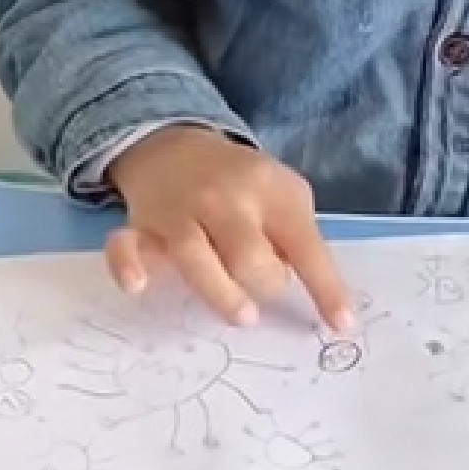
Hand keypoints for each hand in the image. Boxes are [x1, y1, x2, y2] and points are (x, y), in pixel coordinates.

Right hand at [105, 125, 350, 330]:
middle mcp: (225, 199)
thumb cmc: (242, 184)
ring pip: (196, 258)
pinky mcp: (141, 226)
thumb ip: (295, 238)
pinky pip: (127, 246)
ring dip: (221, 293)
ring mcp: (179, 212)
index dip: (325, 288)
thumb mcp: (282, 195)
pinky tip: (138, 286)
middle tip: (265, 287)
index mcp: (270, 191)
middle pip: (248, 256)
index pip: (305, 246)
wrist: (174, 144)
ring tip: (242, 315)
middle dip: (265, 282)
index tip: (341, 325)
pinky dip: (128, 265)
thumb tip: (315, 297)